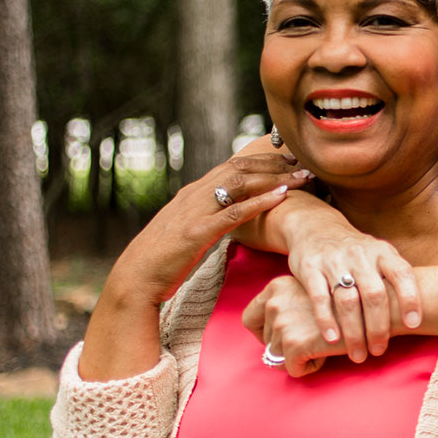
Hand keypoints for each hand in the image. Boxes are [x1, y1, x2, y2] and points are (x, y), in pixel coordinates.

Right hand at [103, 152, 311, 311]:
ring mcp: (195, 211)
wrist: (136, 276)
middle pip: (240, 167)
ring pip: (240, 183)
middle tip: (302, 163)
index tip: (287, 161)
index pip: (232, 166)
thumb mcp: (188, 229)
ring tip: (301, 178)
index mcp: (193, 193)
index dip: (262, 160)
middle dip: (273, 163)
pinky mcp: (197, 232)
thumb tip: (231, 215)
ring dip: (275, 179)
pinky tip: (282, 197)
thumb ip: (208, 217)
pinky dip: (260, 202)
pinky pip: (234, 212)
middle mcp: (194, 195)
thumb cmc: (164, 258)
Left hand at [241, 275, 345, 377]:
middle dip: (289, 348)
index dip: (264, 334)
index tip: (286, 338)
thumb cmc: (352, 301)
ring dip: (301, 357)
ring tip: (324, 344)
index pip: (250, 319)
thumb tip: (278, 330)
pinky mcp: (295, 342)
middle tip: (317, 341)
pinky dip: (310, 367)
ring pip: (278, 357)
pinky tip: (327, 354)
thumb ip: (293, 304)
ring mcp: (283, 322)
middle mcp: (274, 302)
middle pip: (266, 342)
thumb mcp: (313, 293)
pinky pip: (292, 368)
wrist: (379, 304)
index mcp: (276, 286)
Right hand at [280, 218, 422, 362]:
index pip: (402, 274)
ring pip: (347, 300)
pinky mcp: (310, 268)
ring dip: (354, 331)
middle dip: (378, 327)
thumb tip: (424, 312)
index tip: (413, 325)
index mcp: (383, 252)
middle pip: (374, 294)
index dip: (410, 299)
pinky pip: (320, 298)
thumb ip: (397, 279)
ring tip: (358, 354)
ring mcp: (334, 260)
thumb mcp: (381, 256)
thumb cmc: (358, 254)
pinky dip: (326, 321)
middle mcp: (360, 255)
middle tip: (379, 350)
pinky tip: (333, 340)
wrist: (317, 229)